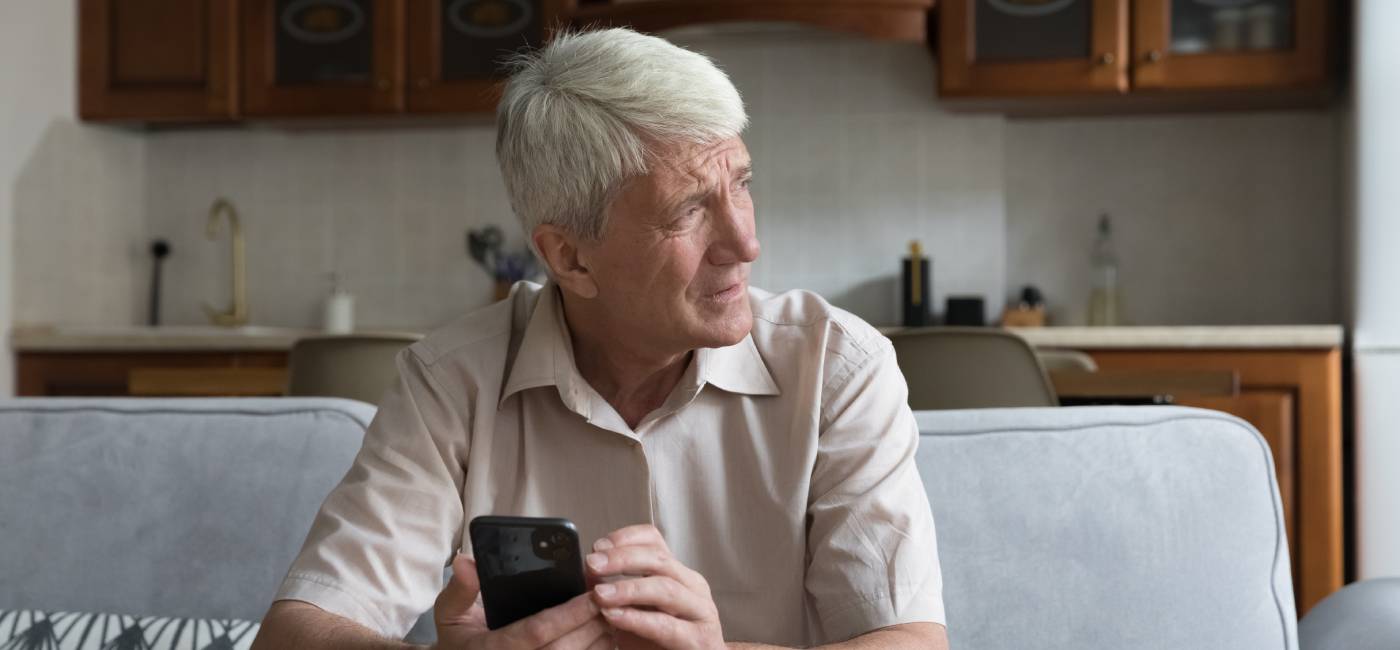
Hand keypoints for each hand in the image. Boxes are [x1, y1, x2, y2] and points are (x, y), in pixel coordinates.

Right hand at [432, 553, 613, 649]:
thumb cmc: (459, 641)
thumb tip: (466, 561)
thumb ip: (460, 589)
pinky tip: (605, 632)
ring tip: (613, 611)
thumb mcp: (449, 615)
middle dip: (592, 623)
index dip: (569, 614)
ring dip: (600, 638)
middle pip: (565, 649)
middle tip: (611, 597)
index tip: (593, 593)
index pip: (538, 632)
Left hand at [585, 525, 724, 649]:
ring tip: (600, 594)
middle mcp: (692, 586)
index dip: (625, 538)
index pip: (654, 540)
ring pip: (665, 588)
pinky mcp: (699, 639)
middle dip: (621, 559)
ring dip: (628, 588)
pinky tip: (615, 617)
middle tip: (592, 564)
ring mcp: (700, 611)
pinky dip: (637, 619)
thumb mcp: (633, 610)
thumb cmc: (658, 643)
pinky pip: (666, 625)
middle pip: (658, 559)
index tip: (598, 546)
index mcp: (676, 573)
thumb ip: (613, 591)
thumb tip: (588, 572)